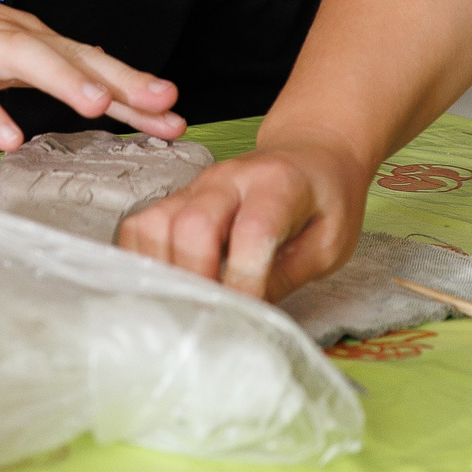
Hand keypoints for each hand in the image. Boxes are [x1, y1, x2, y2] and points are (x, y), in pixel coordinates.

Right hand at [0, 0, 183, 151]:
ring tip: (97, 106)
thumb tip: (84, 88)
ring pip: (20, 57)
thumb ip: (27, 68)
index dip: (131, 86)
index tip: (175, 113)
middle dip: (119, 80)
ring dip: (61, 79)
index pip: (84, 58)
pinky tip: (6, 137)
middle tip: (165, 105)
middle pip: (67, 53)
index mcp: (15, 35)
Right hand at [114, 128, 367, 298]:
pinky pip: (141, 225)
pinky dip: (144, 260)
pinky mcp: (177, 197)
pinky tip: (164, 287)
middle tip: (212, 318)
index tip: (247, 317)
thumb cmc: (325, 201)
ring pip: (156, 224)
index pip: (251, 230)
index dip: (245, 280)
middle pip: (192, 225)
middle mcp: (228, 179)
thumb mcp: (330, 243)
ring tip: (186, 306)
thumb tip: (245, 312)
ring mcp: (196, 185)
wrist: (309, 153)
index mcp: (278, 185)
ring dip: (165, 273)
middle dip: (198, 280)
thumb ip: (288, 275)